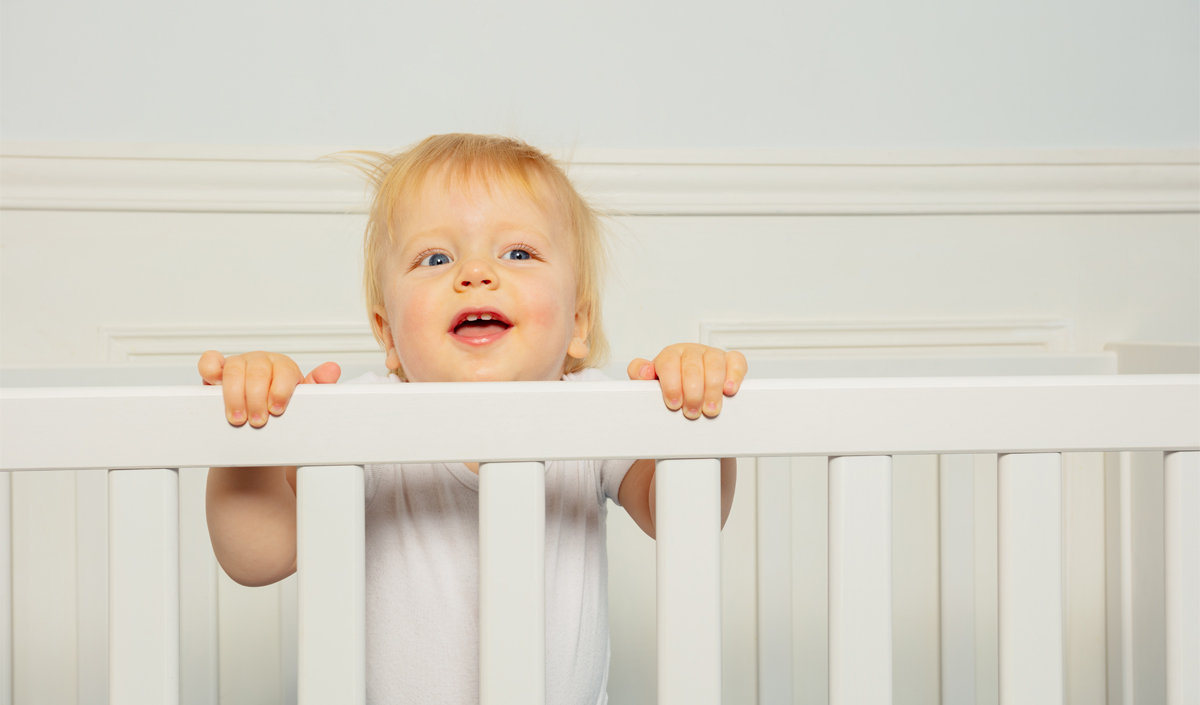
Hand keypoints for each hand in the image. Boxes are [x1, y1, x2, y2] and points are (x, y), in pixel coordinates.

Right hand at [198, 350, 340, 426]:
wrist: (261, 422)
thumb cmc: (281, 407)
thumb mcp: (302, 401)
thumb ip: (318, 387)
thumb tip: (333, 369)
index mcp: (284, 366)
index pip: (284, 372)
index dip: (280, 391)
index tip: (277, 410)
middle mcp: (262, 361)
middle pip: (258, 373)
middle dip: (257, 399)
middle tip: (257, 422)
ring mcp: (239, 364)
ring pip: (234, 370)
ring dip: (234, 396)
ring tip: (238, 418)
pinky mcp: (218, 370)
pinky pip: (210, 362)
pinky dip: (210, 369)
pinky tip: (213, 383)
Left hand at [627, 344, 746, 418]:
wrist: (689, 389)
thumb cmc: (671, 386)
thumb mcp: (651, 383)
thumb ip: (639, 375)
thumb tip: (644, 371)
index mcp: (670, 355)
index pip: (669, 364)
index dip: (672, 385)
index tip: (674, 404)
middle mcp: (691, 352)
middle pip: (692, 367)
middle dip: (692, 393)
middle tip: (691, 413)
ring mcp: (712, 354)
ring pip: (714, 364)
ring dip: (712, 389)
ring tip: (709, 410)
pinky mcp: (730, 361)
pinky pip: (736, 361)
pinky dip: (734, 375)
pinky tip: (729, 390)